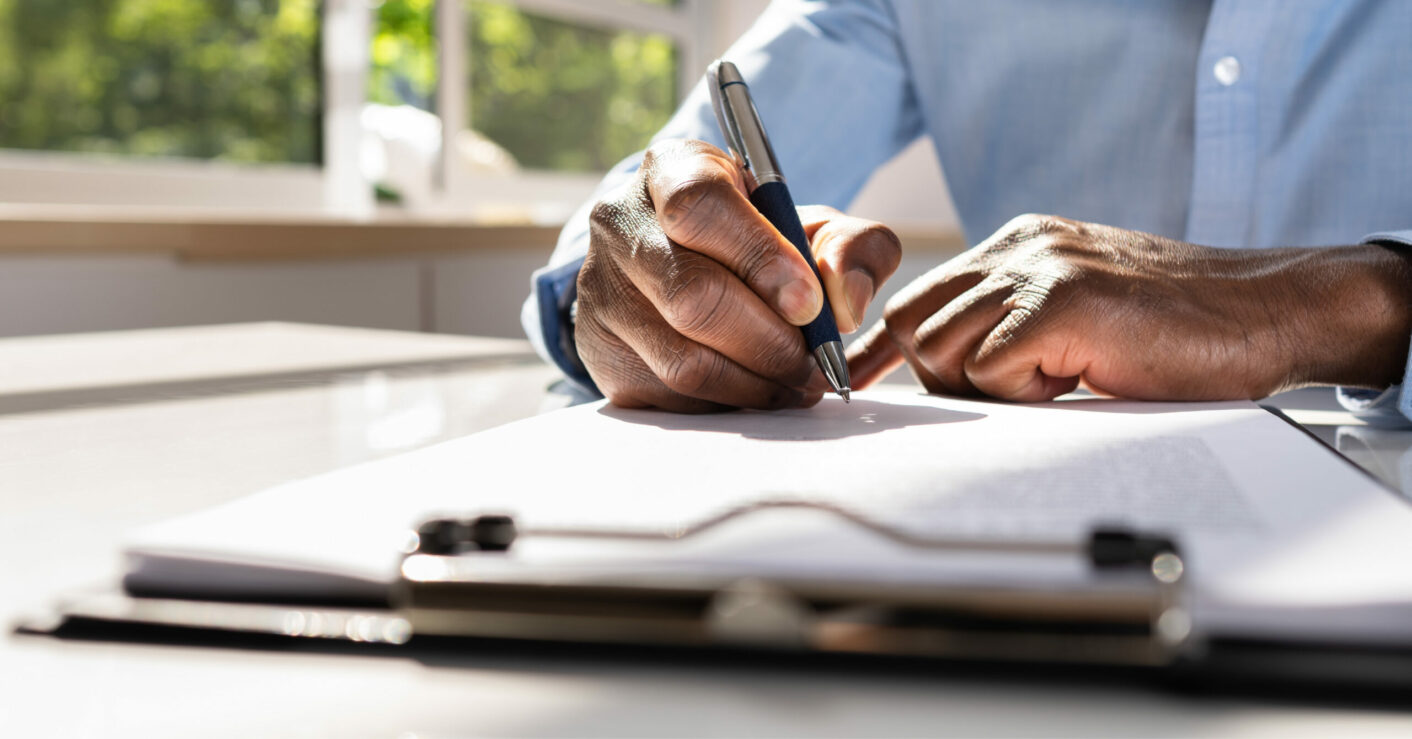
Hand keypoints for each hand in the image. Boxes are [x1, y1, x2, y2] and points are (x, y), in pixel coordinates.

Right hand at [575, 139, 901, 412]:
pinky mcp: (599, 352)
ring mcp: (600, 292)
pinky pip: (670, 398)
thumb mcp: (812, 226)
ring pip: (683, 360)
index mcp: (671, 171)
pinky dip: (726, 404)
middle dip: (770, 341)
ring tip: (796, 382)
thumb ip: (852, 248)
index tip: (808, 303)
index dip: (759, 258)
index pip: (699, 207)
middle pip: (692, 296)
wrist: (688, 265)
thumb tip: (847, 303)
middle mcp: (619, 225)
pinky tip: (755, 390)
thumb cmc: (756, 240)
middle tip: (815, 363)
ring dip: (755, 383)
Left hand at [849, 214, 1411, 401]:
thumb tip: (944, 378)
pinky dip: (1025, 397)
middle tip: (1011, 396)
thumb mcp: (1078, 311)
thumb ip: (1012, 325)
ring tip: (1056, 385)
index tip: (859, 382)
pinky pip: (992, 372)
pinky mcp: (1064, 302)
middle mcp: (1021, 247)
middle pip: (913, 324)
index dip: (885, 349)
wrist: (1270, 311)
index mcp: (1020, 245)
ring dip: (987, 390)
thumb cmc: (1180, 329)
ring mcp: (1041, 269)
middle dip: (942, 378)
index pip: (918, 298)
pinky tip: (1080, 383)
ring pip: (943, 349)